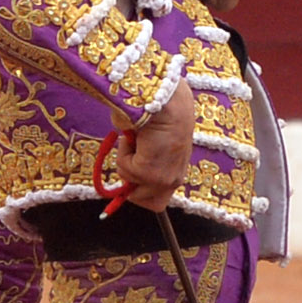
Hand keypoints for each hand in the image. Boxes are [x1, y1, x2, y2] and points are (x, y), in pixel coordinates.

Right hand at [116, 79, 193, 212]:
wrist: (167, 100)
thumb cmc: (163, 112)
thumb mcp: (155, 142)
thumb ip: (146, 157)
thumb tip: (128, 157)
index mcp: (178, 172)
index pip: (159, 200)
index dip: (141, 192)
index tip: (129, 182)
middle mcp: (174, 180)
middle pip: (145, 202)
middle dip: (130, 182)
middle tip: (130, 157)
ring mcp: (162, 180)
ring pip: (129, 183)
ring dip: (126, 160)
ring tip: (138, 139)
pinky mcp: (149, 174)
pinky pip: (124, 168)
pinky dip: (124, 149)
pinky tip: (137, 135)